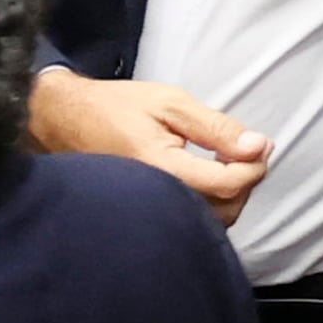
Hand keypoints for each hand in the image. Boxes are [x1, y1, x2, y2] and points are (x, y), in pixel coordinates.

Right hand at [29, 69, 271, 220]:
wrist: (64, 120)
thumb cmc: (112, 107)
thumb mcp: (169, 103)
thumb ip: (216, 126)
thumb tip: (257, 146)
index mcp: (163, 167)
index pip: (229, 184)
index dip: (254, 165)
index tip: (258, 144)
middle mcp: (158, 197)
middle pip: (226, 208)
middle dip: (246, 180)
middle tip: (247, 149)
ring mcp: (153, 208)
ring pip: (213, 219)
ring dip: (232, 193)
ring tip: (228, 161)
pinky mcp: (150, 211)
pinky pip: (195, 218)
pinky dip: (214, 201)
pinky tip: (209, 176)